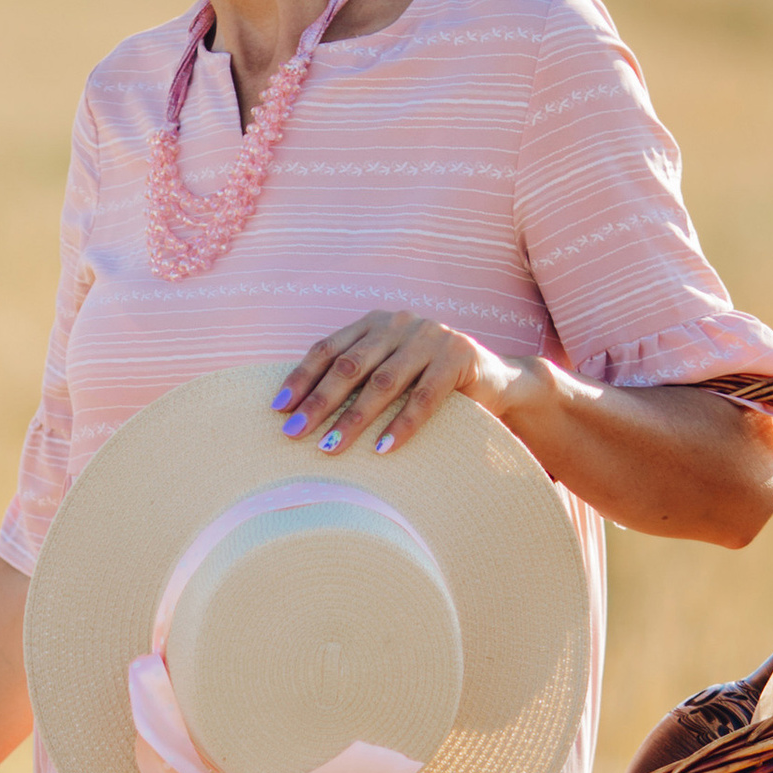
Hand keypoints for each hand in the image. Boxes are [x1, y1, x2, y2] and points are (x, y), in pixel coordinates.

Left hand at [272, 311, 526, 458]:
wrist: (495, 381)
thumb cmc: (429, 383)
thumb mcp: (390, 373)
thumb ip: (356, 379)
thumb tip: (297, 412)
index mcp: (375, 323)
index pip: (328, 349)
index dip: (301, 378)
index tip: (278, 408)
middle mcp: (400, 323)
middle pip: (350, 365)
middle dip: (319, 401)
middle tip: (294, 433)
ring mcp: (431, 337)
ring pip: (383, 382)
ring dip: (353, 418)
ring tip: (330, 448)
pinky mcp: (458, 358)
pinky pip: (424, 398)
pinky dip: (401, 425)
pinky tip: (381, 449)